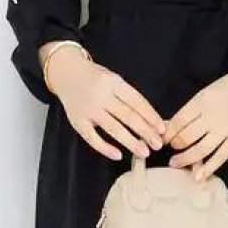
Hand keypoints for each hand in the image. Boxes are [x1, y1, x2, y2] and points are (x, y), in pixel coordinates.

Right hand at [45, 44, 165, 160]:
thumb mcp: (113, 79)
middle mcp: (100, 95)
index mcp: (113, 82)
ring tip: (144, 152)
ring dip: (130, 141)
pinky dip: (105, 148)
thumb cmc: (95, 78)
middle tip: (158, 144)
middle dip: (145, 131)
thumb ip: (128, 97)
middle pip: (127, 116)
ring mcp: (88, 109)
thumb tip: (150, 120)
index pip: (136, 101)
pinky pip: (92, 138)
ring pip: (113, 128)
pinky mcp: (77, 121)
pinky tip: (118, 155)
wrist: (65, 72)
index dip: (150, 116)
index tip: (162, 129)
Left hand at [163, 55, 227, 179]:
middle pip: (186, 137)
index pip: (178, 122)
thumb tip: (170, 125)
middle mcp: (212, 116)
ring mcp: (226, 129)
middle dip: (175, 146)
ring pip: (200, 150)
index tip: (162, 139)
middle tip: (171, 149)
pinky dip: (208, 168)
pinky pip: (221, 156)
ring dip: (185, 159)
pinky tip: (198, 176)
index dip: (168, 133)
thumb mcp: (207, 92)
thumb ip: (191, 110)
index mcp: (202, 101)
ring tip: (176, 163)